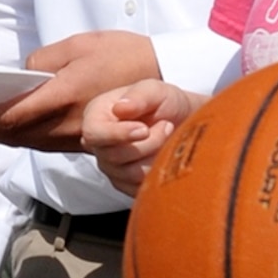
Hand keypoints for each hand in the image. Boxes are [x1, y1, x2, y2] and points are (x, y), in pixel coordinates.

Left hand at [0, 30, 160, 151]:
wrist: (164, 76)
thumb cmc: (122, 55)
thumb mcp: (78, 45)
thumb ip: (43, 61)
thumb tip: (22, 76)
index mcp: (64, 95)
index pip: (13, 114)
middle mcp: (69, 122)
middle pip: (16, 134)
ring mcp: (79, 136)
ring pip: (29, 142)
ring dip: (0, 137)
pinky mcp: (86, 141)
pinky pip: (46, 144)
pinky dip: (21, 138)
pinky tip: (9, 132)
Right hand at [82, 80, 207, 196]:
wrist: (183, 121)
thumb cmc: (165, 103)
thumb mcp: (155, 89)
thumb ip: (139, 95)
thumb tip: (120, 108)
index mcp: (96, 115)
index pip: (94, 133)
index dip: (118, 134)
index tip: (144, 129)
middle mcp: (98, 142)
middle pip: (113, 156)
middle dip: (148, 143)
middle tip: (166, 126)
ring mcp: (110, 165)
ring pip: (130, 173)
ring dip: (155, 157)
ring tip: (166, 138)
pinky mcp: (125, 183)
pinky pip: (140, 187)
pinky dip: (157, 173)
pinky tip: (163, 156)